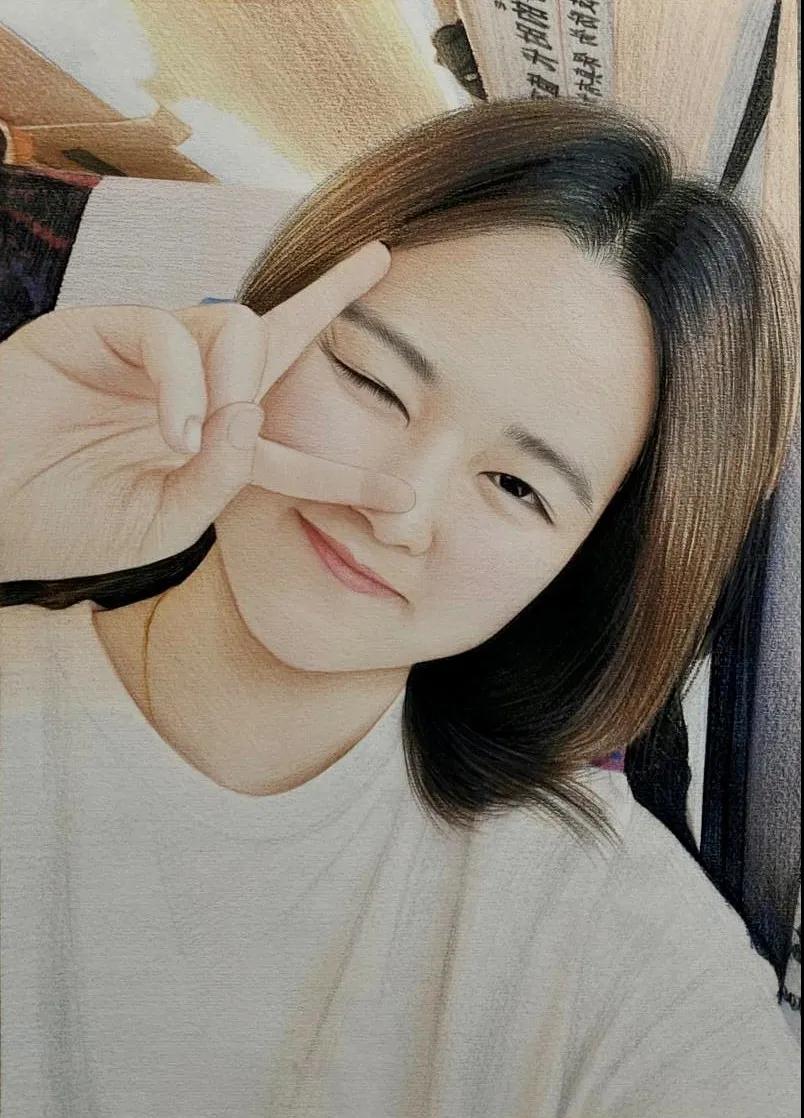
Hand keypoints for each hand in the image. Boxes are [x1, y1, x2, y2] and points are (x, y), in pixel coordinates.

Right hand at [0, 242, 414, 579]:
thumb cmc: (65, 523)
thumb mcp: (162, 522)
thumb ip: (220, 478)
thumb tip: (254, 412)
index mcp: (208, 448)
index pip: (289, 447)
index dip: (345, 469)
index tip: (405, 494)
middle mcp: (189, 392)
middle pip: (275, 337)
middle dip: (329, 298)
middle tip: (378, 260)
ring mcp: (148, 357)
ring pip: (235, 328)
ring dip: (242, 379)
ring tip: (201, 436)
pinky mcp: (101, 328)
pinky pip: (170, 334)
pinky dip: (184, 383)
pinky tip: (173, 430)